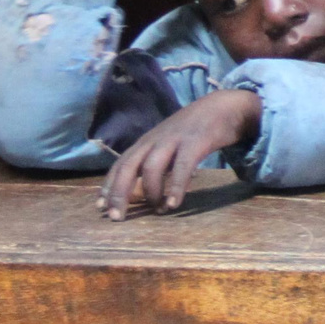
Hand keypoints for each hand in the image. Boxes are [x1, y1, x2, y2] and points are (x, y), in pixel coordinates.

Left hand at [100, 89, 262, 218]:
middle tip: (116, 217)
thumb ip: (158, 162)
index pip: (120, 164)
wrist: (224, 106)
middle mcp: (154, 140)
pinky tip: (173, 204)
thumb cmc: (195, 129)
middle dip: (119, 193)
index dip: (109, 186)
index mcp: (146, 142)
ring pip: (150, 167)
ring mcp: (174, 140)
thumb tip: (145, 190)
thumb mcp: (169, 143)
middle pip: (128, 167)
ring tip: (157, 211)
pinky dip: (175, 187)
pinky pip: (181, 167)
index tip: (100, 207)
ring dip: (150, 192)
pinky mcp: (195, 142)